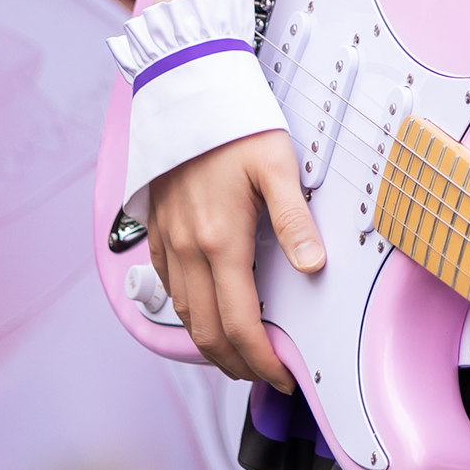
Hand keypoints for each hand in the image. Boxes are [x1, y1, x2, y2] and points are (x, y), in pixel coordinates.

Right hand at [147, 130, 324, 390]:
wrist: (184, 92)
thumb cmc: (235, 124)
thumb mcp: (278, 164)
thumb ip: (294, 219)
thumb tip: (313, 265)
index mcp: (221, 240)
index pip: (239, 324)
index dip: (261, 360)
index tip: (281, 376)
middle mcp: (188, 249)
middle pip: (207, 332)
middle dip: (236, 364)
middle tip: (263, 377)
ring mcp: (168, 242)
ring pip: (184, 315)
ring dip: (210, 345)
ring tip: (239, 356)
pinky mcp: (157, 230)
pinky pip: (168, 287)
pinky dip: (188, 314)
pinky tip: (206, 314)